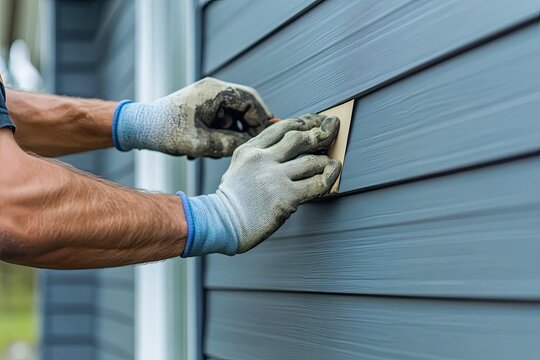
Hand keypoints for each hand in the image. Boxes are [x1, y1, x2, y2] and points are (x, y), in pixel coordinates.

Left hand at [113, 77, 272, 156]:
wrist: (140, 127)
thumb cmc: (166, 131)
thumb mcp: (201, 143)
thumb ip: (230, 144)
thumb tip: (252, 145)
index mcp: (215, 91)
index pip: (251, 100)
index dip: (261, 120)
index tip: (261, 139)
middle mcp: (213, 90)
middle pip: (244, 107)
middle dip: (245, 129)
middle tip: (244, 148)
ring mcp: (207, 97)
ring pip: (233, 116)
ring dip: (230, 134)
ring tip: (215, 150)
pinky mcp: (202, 106)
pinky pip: (221, 119)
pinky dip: (219, 133)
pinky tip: (205, 148)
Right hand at [177, 114, 341, 256]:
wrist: (221, 223)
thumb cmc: (232, 200)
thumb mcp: (239, 167)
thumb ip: (259, 155)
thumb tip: (285, 147)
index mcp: (250, 150)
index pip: (282, 128)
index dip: (304, 123)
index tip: (315, 122)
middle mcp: (263, 159)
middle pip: (300, 138)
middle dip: (321, 132)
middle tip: (333, 127)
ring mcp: (275, 177)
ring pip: (311, 160)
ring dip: (326, 160)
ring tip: (332, 162)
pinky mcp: (286, 197)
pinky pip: (316, 183)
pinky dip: (329, 177)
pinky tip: (334, 172)